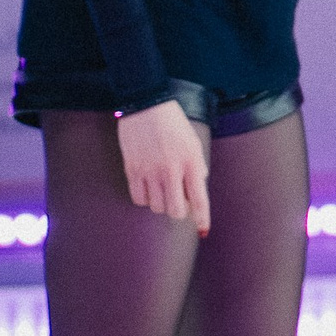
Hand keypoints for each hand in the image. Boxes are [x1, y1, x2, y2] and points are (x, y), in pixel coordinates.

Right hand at [117, 100, 209, 235]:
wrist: (146, 105)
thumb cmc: (173, 123)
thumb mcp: (193, 142)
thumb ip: (197, 167)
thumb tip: (197, 189)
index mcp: (191, 161)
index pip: (199, 198)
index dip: (202, 218)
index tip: (203, 230)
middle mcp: (171, 169)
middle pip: (175, 210)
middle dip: (179, 211)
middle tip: (179, 200)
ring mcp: (150, 171)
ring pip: (156, 207)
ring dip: (161, 202)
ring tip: (163, 186)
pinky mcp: (132, 170)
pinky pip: (138, 199)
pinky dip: (144, 198)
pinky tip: (148, 186)